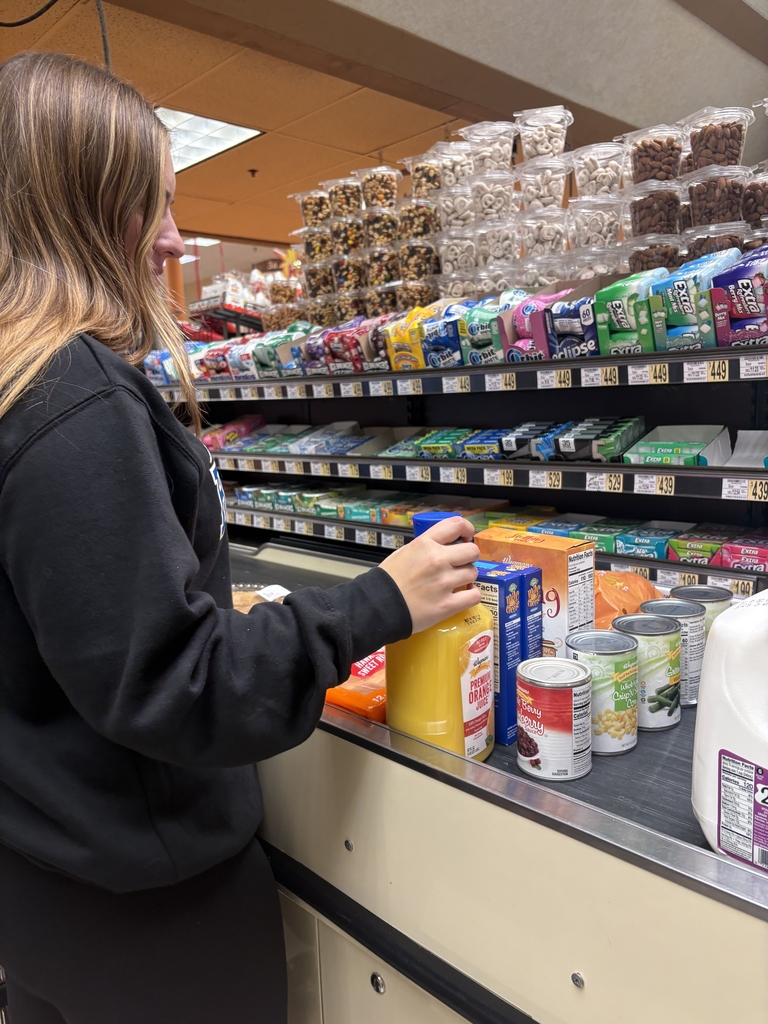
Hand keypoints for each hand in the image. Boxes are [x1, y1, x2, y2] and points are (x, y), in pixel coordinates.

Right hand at [380, 517, 480, 633]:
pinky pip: (474, 596)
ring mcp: (444, 583)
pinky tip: (465, 594)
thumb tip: (444, 545)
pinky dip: (472, 595)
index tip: (466, 536)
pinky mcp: (447, 605)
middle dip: (469, 556)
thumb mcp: (404, 552)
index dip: (467, 529)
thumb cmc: (388, 580)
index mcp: (425, 544)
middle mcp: (437, 560)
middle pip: (472, 550)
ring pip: (473, 573)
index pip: (456, 524)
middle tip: (461, 563)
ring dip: (467, 577)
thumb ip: (426, 546)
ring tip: (457, 582)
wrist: (377, 607)